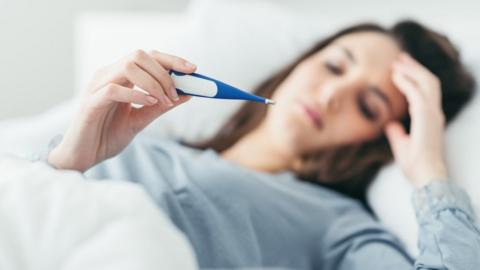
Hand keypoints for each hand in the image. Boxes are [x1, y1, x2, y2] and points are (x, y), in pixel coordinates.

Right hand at [48, 50, 195, 171]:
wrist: (83, 157)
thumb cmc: (108, 137)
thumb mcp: (141, 120)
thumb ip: (161, 106)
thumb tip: (187, 94)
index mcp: (119, 77)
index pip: (147, 57)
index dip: (171, 59)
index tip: (193, 69)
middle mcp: (107, 75)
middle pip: (139, 55)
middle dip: (164, 71)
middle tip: (176, 93)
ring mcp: (97, 87)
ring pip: (128, 66)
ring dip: (153, 82)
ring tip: (165, 101)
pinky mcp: (90, 103)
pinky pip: (114, 89)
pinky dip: (136, 94)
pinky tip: (150, 102)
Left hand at [385, 53, 447, 188]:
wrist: (425, 175)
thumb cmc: (416, 165)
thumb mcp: (402, 146)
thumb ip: (397, 133)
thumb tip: (390, 124)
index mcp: (431, 119)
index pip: (426, 91)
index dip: (415, 78)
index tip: (401, 69)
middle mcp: (434, 113)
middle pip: (429, 81)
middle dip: (414, 67)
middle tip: (400, 58)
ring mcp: (433, 113)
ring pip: (426, 82)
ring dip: (411, 70)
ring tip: (397, 62)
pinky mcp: (426, 117)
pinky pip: (417, 93)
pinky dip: (407, 82)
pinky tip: (396, 76)